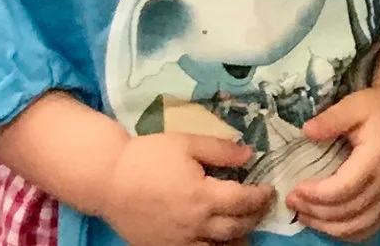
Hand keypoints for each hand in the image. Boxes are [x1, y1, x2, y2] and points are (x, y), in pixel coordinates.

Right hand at [102, 131, 272, 245]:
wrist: (110, 180)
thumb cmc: (148, 157)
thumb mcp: (186, 143)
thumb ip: (221, 150)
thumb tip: (250, 155)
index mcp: (203, 196)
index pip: (243, 201)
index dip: (260, 197)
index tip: (269, 190)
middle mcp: (196, 225)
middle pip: (236, 228)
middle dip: (254, 217)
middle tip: (261, 207)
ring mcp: (181, 242)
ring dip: (238, 241)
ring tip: (246, 230)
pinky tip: (218, 242)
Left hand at [287, 82, 379, 240]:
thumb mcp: (355, 104)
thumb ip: (331, 118)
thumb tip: (306, 131)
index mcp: (376, 158)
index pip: (344, 187)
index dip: (318, 194)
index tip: (296, 188)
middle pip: (347, 211)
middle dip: (315, 211)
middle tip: (291, 200)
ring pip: (356, 226)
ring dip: (327, 227)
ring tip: (303, 214)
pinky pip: (368, 230)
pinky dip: (345, 233)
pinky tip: (327, 224)